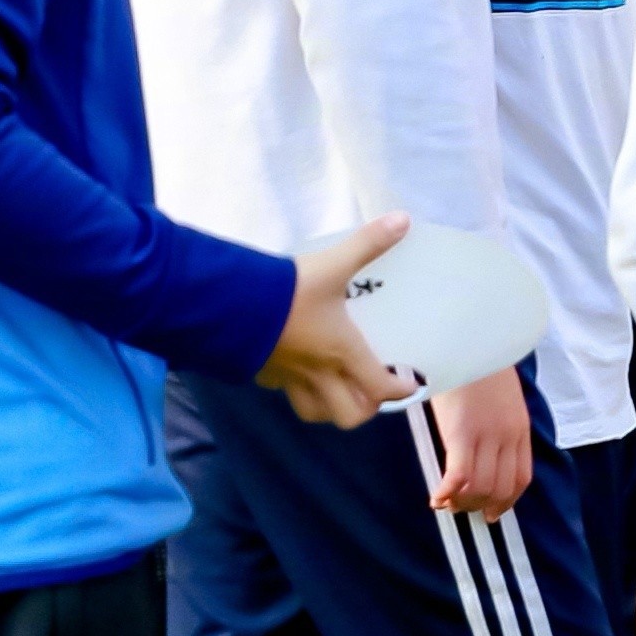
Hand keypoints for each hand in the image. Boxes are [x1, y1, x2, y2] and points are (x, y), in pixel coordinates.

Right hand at [261, 215, 417, 428]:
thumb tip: (403, 220)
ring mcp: (287, 378)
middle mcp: (317, 373)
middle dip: (365, 408)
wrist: (226, 303)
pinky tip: (301, 370)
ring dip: (331, 407)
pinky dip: (298, 390)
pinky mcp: (262, 372)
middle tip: (373, 389)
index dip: (399, 391)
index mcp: (342, 351)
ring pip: (314, 412)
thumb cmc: (286, 290)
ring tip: (341, 388)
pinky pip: (285, 393)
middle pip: (348, 415)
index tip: (409, 382)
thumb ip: (369, 243)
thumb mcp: (332, 264)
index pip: (378, 388)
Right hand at [424, 365, 532, 520]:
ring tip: (446, 501)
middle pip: (501, 489)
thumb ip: (501, 427)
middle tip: (461, 508)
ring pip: (480, 488)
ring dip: (461, 502)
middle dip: (481, 507)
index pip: (521, 478)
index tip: (492, 512)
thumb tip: (486, 455)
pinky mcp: (462, 433)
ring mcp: (486, 436)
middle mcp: (508, 437)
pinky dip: (448, 492)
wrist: (468, 342)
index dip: (506, 501)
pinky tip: (436, 496)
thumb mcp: (502, 401)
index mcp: (520, 429)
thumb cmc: (478, 368)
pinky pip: (459, 476)